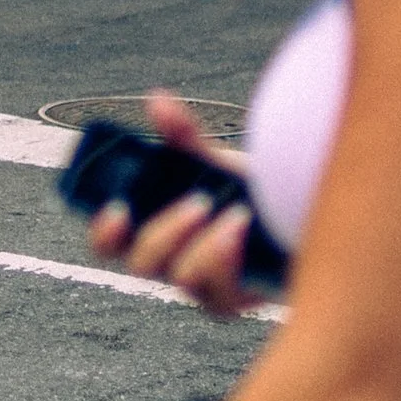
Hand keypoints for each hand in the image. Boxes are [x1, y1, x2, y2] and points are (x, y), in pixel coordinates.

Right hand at [86, 87, 254, 316]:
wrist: (297, 217)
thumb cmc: (245, 191)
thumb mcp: (211, 161)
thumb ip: (182, 135)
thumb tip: (157, 98)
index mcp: (151, 231)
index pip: (108, 244)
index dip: (103, 231)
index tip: (118, 209)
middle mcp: (168, 263)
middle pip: (140, 265)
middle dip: (165, 232)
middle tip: (198, 202)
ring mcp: (197, 287)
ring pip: (181, 279)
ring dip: (204, 247)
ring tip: (236, 215)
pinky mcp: (231, 301)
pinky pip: (219, 293)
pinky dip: (229, 262)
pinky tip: (246, 233)